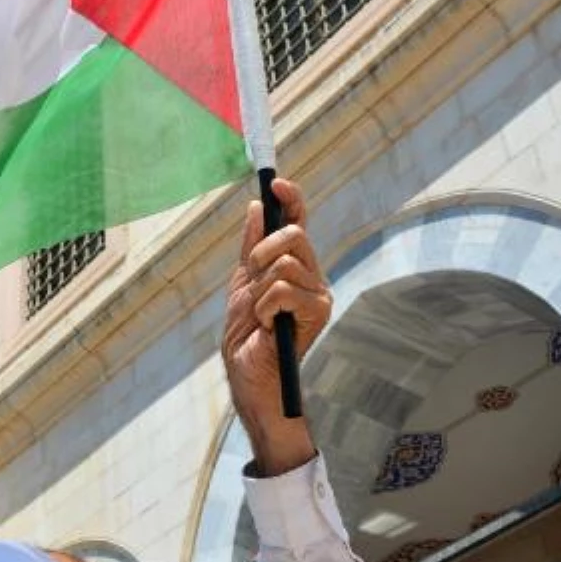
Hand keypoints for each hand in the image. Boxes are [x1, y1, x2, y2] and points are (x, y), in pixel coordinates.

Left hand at [222, 178, 329, 474]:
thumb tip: (256, 207)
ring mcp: (317, 294)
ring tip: (260, 314)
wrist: (250, 377)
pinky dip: (265, 307)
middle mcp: (311, 276)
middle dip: (262, 251)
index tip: (276, 184)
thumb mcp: (242, 285)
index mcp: (293, 266)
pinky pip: (284, 290)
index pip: (298, 222)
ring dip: (260, 288)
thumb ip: (251, 249)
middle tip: (252, 276)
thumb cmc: (246, 338)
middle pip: (294, 235)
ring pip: (286, 263)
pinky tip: (268, 326)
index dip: (291, 199)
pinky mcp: (318, 312)